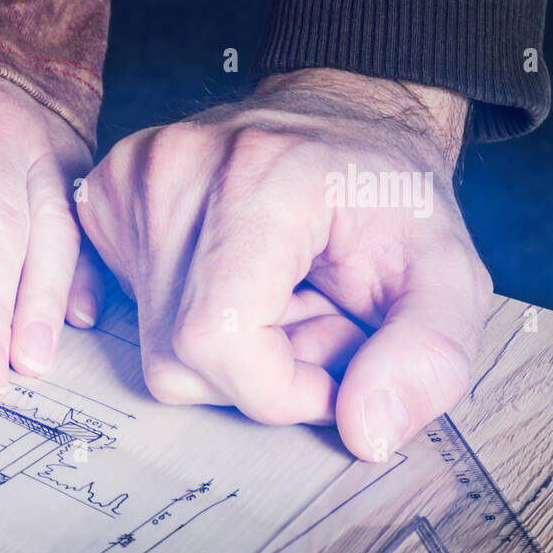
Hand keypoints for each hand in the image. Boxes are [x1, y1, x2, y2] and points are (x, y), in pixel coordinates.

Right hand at [77, 68, 491, 460]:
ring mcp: (128, 183)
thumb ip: (430, 356)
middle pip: (180, 358)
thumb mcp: (448, 274)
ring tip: (279, 294)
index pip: (216, 340)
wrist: (341, 120)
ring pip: (156, 348)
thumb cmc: (388, 193)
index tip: (333, 365)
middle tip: (313, 315)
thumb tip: (365, 432)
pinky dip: (190, 322)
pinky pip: (134, 315)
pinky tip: (230, 284)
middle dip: (260, 369)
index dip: (281, 388)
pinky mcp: (104, 200)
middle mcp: (172, 170)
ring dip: (229, 349)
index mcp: (259, 175)